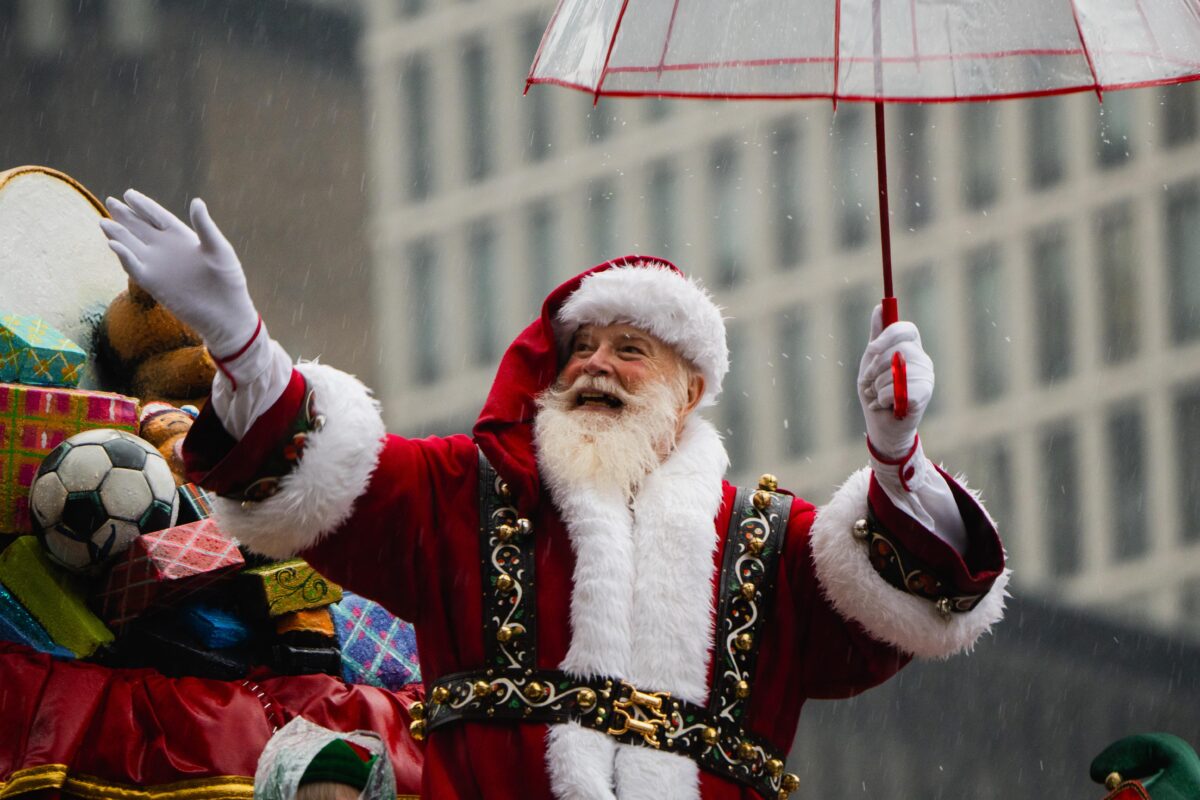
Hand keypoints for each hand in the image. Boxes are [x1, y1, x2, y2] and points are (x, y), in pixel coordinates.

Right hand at [99, 190, 258, 357]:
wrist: (226, 314)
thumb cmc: (228, 280)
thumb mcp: (219, 249)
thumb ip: (205, 226)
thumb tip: (196, 201)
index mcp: (183, 237)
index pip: (158, 216)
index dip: (144, 205)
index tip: (128, 193)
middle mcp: (167, 249)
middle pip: (140, 228)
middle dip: (125, 215)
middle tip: (111, 201)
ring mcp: (158, 266)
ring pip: (132, 246)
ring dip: (118, 235)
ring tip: (104, 222)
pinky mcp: (153, 284)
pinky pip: (134, 268)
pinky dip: (123, 257)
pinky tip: (113, 245)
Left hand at [857, 305, 933, 460]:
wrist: (882, 426)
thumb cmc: (876, 391)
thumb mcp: (871, 362)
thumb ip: (876, 336)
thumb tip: (879, 307)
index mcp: (911, 348)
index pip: (906, 329)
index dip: (887, 336)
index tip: (872, 348)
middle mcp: (922, 359)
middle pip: (897, 349)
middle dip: (875, 367)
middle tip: (868, 380)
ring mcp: (926, 377)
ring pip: (894, 371)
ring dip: (877, 387)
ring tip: (879, 395)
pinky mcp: (924, 395)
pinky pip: (897, 389)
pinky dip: (883, 399)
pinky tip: (885, 405)